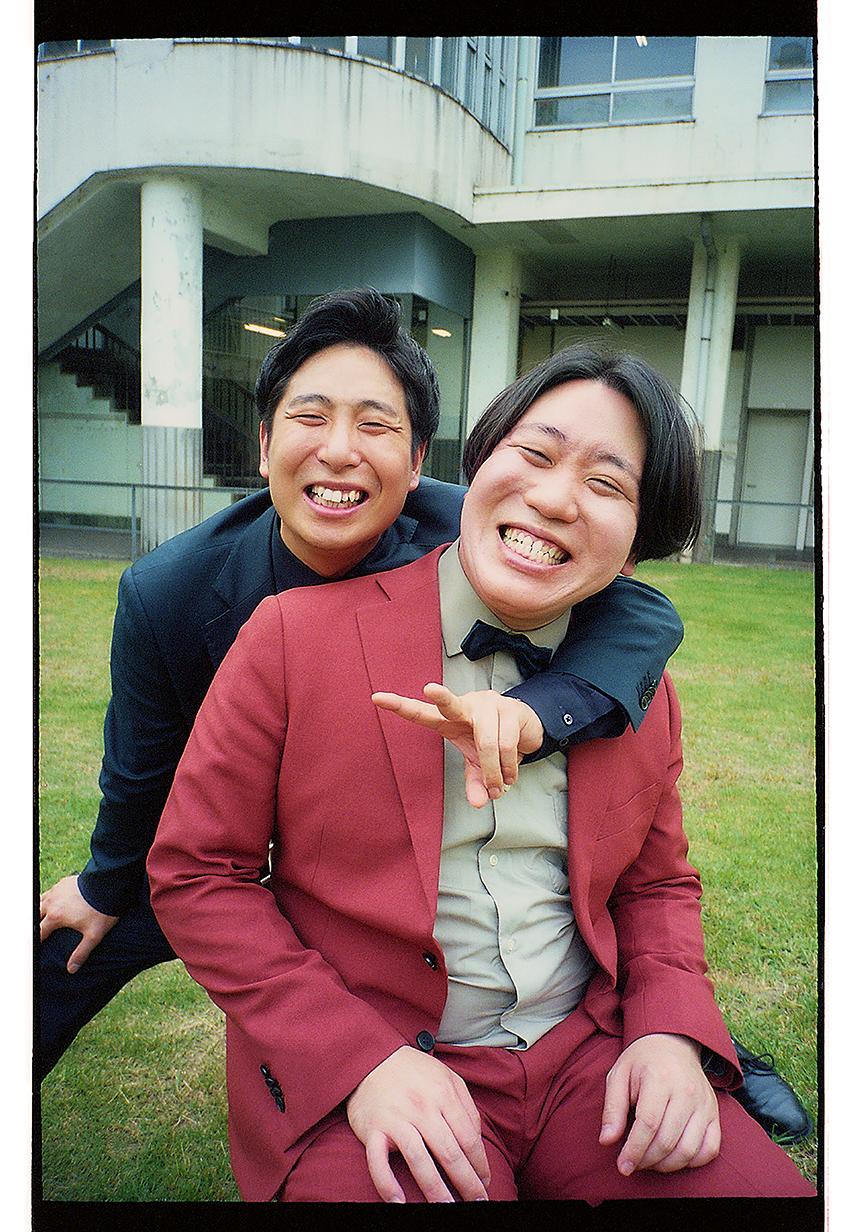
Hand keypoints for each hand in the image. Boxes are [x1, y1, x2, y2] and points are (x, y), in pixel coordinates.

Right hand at [39, 874, 118, 971]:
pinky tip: (54, 902)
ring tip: (42, 918)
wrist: (109, 885)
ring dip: (40, 910)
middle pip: (35, 916)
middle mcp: (51, 903)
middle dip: (34, 926)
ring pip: (40, 902)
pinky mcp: (63, 883)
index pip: (38, 933)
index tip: (36, 947)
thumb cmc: (101, 910)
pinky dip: (49, 899)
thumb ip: (81, 953)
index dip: (36, 942)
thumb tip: (71, 969)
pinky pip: (51, 891)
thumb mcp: (93, 935)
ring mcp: (56, 891)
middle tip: (36, 933)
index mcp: (55, 917)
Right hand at [346, 1045, 489, 1202]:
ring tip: (447, 1208)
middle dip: (466, 1183)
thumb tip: (477, 1142)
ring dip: (435, 1189)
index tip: (485, 1183)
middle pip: (449, 1153)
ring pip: (418, 1160)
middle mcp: (421, 1108)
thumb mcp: (447, 1077)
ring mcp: (396, 1119)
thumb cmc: (414, 1072)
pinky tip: (399, 1201)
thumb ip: (466, 1106)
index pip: (468, 1138)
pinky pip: (378, 1161)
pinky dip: (387, 1183)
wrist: (371, 1057)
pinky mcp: (372, 1129)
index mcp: (443, 1095)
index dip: (480, 1165)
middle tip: (477, 1203)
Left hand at [372, 683, 543, 807]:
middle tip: (429, 689)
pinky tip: (509, 777)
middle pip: (450, 704)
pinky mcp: (510, 708)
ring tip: (499, 787)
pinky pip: (506, 744)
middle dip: (441, 698)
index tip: (376, 698)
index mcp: (449, 720)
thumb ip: (474, 782)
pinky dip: (508, 767)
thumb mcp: (479, 766)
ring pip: (486, 741)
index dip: (400, 706)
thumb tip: (479, 802)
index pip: (422, 713)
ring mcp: (489, 704)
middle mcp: (467, 706)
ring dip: (493, 771)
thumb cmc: (493, 740)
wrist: (526, 727)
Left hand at [599, 1033, 719, 1174]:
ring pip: (689, 1150)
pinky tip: (673, 1157)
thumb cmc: (642, 1061)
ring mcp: (704, 1104)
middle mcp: (686, 1092)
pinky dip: (692, 1162)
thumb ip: (612, 1108)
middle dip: (647, 1160)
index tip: (623, 1167)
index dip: (634, 1150)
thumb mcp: (619, 1075)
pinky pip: (710, 1149)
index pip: (648, 1124)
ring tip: (650, 1161)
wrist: (673, 1043)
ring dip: (667, 1165)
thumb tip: (606, 1141)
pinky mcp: (714, 1114)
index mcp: (660, 1079)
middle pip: (667, 1140)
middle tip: (633, 1163)